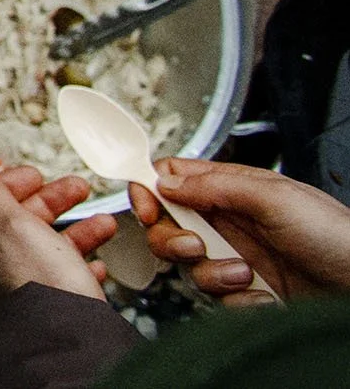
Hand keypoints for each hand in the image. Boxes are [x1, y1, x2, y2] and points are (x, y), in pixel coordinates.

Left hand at [0, 160, 118, 301]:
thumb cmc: (39, 281)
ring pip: (53, 245)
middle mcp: (5, 260)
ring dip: (80, 228)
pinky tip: (99, 264)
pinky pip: (72, 276)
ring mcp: (32, 280)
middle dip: (52, 198)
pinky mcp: (58, 300)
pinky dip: (87, 264)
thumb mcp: (10, 223)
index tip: (31, 174)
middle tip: (75, 188)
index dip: (9, 182)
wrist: (69, 335)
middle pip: (24, 218)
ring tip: (104, 223)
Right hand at [133, 158, 349, 303]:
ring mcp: (237, 256)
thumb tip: (165, 181)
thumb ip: (216, 185)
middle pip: (170, 226)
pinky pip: (217, 298)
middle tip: (196, 246)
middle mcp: (231, 221)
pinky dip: (236, 299)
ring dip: (212, 274)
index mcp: (233, 188)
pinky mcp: (248, 290)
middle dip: (174, 240)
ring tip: (245, 274)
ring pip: (191, 266)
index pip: (172, 179)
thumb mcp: (273, 197)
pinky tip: (263, 294)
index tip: (148, 209)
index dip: (151, 191)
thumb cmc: (336, 235)